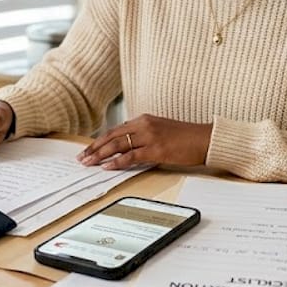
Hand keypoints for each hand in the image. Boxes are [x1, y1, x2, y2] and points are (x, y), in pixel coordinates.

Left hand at [77, 114, 211, 169]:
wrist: (205, 139)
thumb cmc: (186, 138)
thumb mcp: (161, 131)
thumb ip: (144, 136)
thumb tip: (129, 147)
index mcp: (144, 119)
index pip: (116, 130)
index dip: (100, 140)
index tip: (89, 148)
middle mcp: (144, 125)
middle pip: (112, 136)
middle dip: (94, 147)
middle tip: (82, 157)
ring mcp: (149, 136)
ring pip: (118, 145)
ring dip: (100, 154)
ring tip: (89, 163)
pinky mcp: (156, 149)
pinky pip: (131, 156)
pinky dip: (117, 161)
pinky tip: (107, 166)